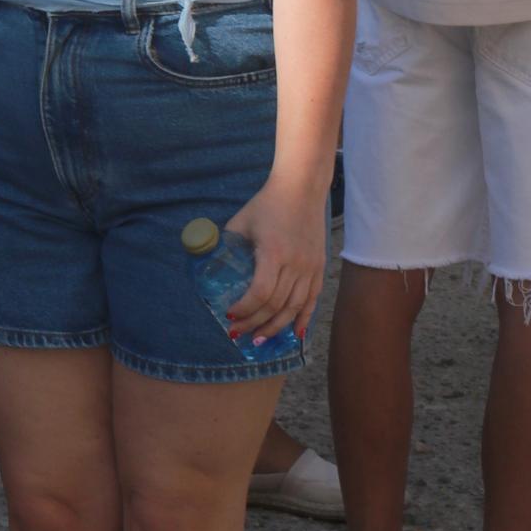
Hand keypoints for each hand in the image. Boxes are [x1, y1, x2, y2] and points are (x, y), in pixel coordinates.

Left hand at [223, 177, 325, 345]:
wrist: (302, 189)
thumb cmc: (267, 204)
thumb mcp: (241, 222)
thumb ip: (227, 245)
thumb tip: (210, 265)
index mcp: (274, 253)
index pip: (261, 293)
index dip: (245, 309)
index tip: (230, 314)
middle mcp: (295, 264)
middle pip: (276, 305)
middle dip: (255, 324)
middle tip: (239, 333)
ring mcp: (310, 268)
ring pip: (294, 307)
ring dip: (276, 327)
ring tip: (260, 341)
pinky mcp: (319, 267)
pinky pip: (312, 300)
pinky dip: (303, 319)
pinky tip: (294, 334)